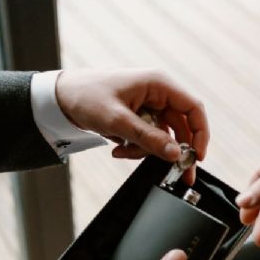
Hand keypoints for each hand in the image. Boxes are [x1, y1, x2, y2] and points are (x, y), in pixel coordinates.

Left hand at [55, 69, 208, 183]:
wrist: (59, 97)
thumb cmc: (86, 97)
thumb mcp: (117, 121)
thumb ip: (148, 138)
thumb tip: (176, 154)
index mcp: (158, 84)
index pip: (193, 108)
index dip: (200, 134)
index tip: (196, 157)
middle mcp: (158, 93)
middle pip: (181, 127)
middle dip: (173, 151)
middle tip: (178, 175)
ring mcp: (149, 106)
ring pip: (163, 137)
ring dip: (146, 150)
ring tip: (122, 152)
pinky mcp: (139, 117)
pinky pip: (148, 138)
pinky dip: (136, 148)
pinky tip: (117, 148)